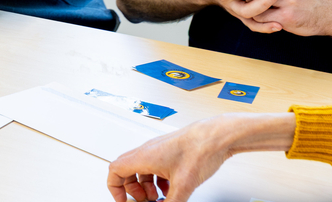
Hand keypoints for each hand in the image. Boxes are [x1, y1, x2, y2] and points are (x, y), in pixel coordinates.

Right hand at [107, 118, 229, 201]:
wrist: (216, 137)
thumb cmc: (199, 150)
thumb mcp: (183, 186)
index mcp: (143, 157)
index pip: (115, 171)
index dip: (115, 189)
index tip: (123, 201)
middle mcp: (147, 152)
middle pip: (127, 172)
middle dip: (134, 190)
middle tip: (145, 201)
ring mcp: (158, 151)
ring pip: (142, 171)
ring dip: (147, 187)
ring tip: (160, 197)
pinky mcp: (169, 153)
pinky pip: (155, 168)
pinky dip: (158, 181)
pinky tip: (171, 188)